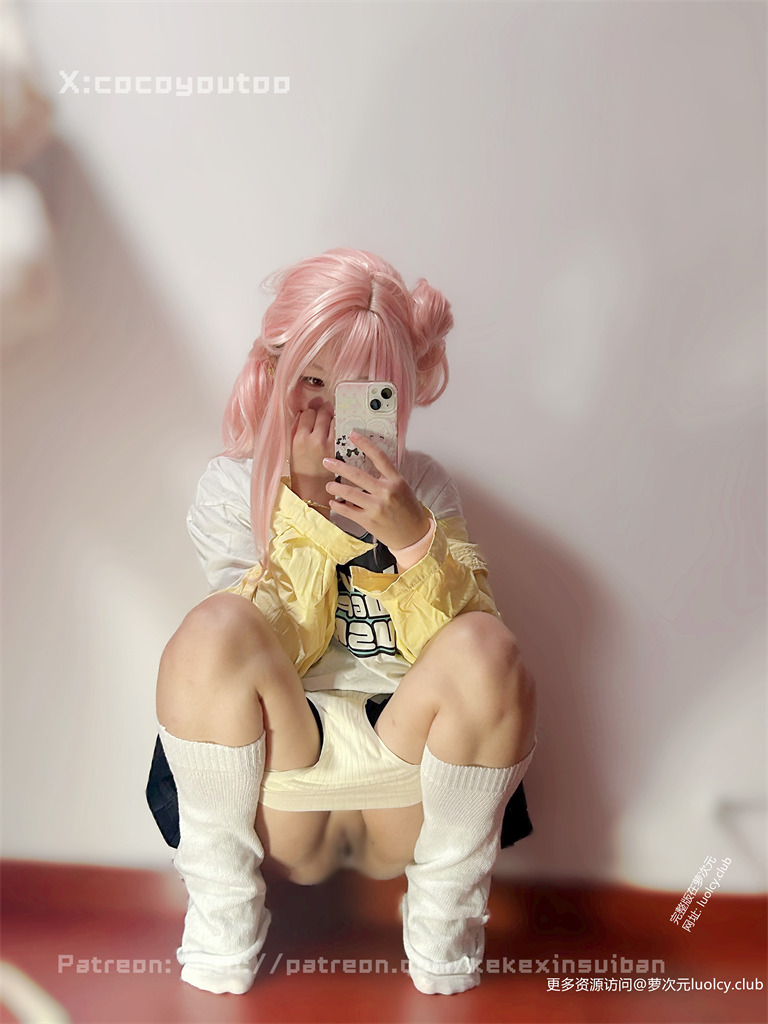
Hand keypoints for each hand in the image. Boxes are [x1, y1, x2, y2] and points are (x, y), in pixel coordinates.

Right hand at [290, 405, 334, 504]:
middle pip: (322, 413)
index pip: (308, 414)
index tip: (312, 416)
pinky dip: (341, 431)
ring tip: (332, 425)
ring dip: (333, 420)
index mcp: (300, 439)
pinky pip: (343, 433)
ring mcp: (330, 445)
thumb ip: (298, 432)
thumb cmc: (301, 474)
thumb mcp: (292, 451)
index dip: (310, 413)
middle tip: (324, 416)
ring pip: (335, 420)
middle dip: (323, 413)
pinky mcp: (341, 451)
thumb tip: (304, 416)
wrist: (312, 494)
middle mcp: (315, 439)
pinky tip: (339, 434)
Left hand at [323, 432, 429, 549]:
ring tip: (329, 485)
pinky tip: (334, 502)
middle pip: (356, 474)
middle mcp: (385, 492)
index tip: (352, 435)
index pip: (379, 457)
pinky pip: (347, 510)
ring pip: (348, 492)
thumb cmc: (408, 510)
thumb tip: (366, 465)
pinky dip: (337, 505)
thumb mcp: (403, 488)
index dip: (365, 444)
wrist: (413, 535)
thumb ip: (386, 477)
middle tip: (326, 462)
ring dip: (334, 487)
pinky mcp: (368, 521)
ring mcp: (376, 507)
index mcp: (396, 481)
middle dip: (338, 466)